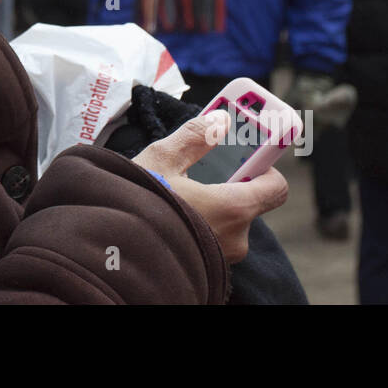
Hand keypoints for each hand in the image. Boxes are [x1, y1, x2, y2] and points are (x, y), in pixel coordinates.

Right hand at [133, 110, 288, 263]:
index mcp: (233, 209)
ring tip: (179, 192)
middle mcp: (236, 238)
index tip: (248, 150)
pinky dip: (202, 223)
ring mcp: (222, 257)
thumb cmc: (136, 206)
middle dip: (229, 182)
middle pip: (248, 201)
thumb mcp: (161, 160)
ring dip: (212, 204)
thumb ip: (196, 136)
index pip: (276, 186)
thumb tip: (220, 119)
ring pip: (228, 220)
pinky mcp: (206, 268)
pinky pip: (214, 236)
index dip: (264, 165)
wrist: (111, 251)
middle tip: (201, 168)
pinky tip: (174, 213)